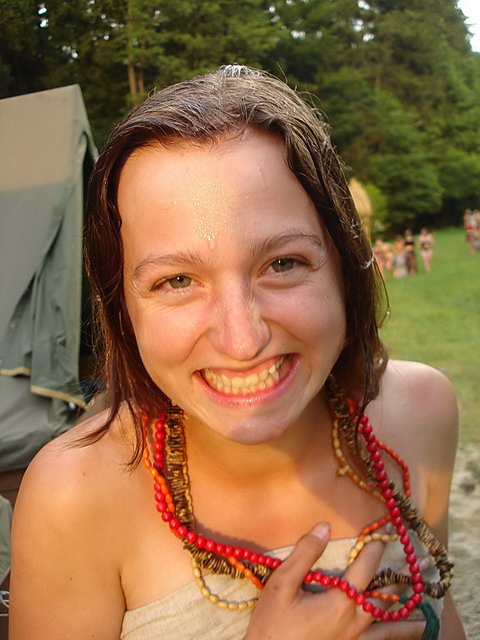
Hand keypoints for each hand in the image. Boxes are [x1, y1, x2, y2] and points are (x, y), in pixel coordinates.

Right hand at [244, 522, 425, 639]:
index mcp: (340, 603)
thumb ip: (305, 554)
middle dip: (403, 580)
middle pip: (385, 599)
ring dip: (406, 621)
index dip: (374, 550)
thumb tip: (324, 527)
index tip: (383, 535)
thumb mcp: (281, 584)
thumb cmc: (272, 623)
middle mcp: (354, 624)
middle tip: (423, 567)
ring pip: (387, 630)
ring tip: (423, 619)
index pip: (364, 569)